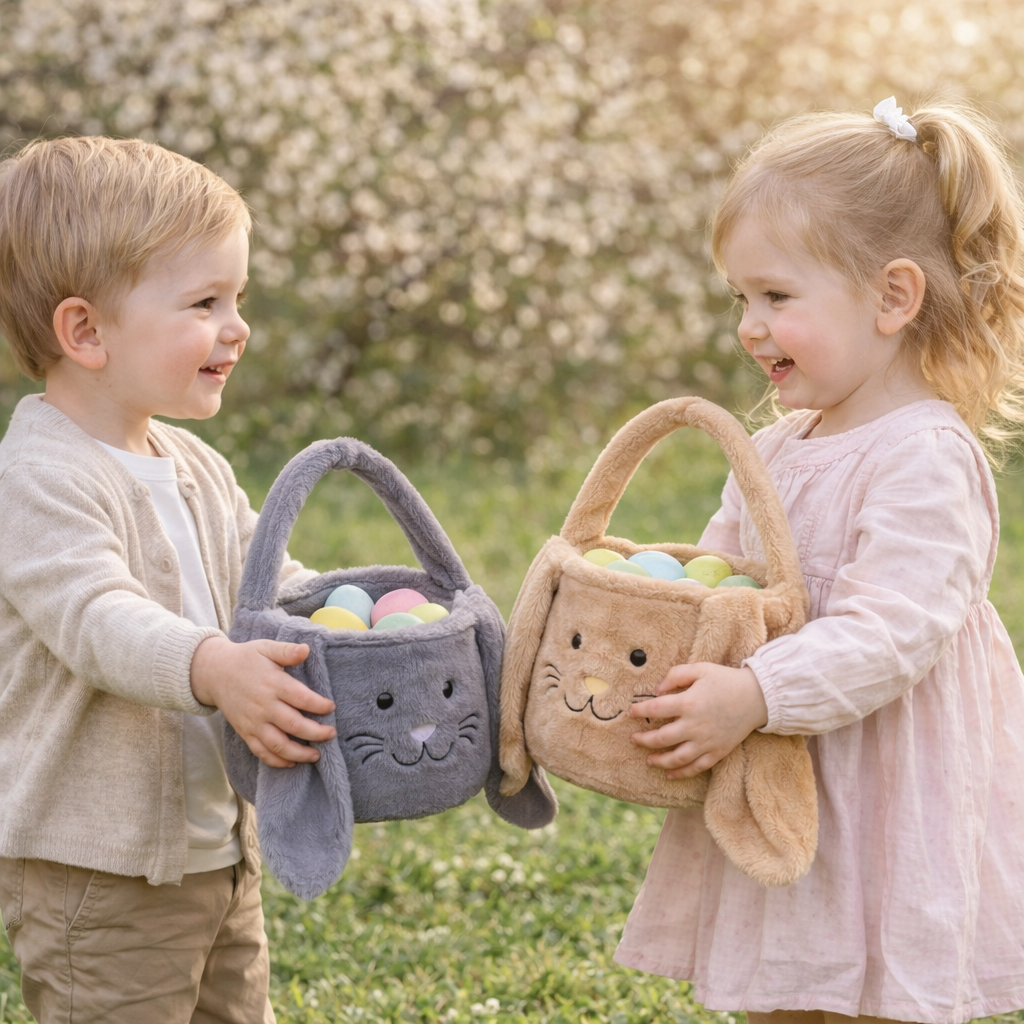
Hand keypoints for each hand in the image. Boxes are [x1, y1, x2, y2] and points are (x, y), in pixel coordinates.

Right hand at [191, 636, 336, 767]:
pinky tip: (291, 762)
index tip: (331, 708)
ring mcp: (253, 722)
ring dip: (299, 753)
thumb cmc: (246, 659)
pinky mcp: (245, 732)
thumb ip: (286, 651)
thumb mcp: (266, 648)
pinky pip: (261, 752)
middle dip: (316, 733)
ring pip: (278, 744)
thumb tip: (306, 649)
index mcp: (273, 684)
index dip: (319, 705)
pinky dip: (276, 761)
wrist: (214, 673)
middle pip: (293, 724)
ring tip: (316, 755)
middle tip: (331, 734)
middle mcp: (264, 706)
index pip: (301, 698)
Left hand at [629, 663, 767, 777]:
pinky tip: (670, 774)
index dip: (639, 711)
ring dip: (659, 761)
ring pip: (676, 758)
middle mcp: (695, 725)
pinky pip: (696, 767)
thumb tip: (657, 690)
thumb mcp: (700, 668)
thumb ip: (675, 675)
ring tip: (648, 759)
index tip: (631, 712)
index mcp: (688, 703)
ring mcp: (706, 742)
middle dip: (643, 740)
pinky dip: (681, 773)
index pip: (655, 709)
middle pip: (661, 738)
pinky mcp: (717, 752)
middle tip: (633, 739)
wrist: (757, 697)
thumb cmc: (726, 680)